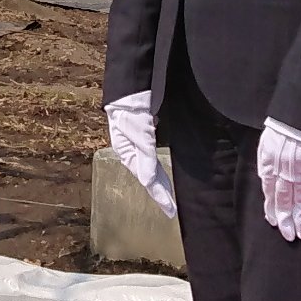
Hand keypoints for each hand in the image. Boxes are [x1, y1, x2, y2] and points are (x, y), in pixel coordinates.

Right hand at [105, 93, 175, 218]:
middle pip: (149, 178)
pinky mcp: (145, 137)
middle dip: (160, 193)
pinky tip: (162, 173)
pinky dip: (159, 169)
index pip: (147, 181)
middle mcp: (133, 153)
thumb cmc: (130, 112)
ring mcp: (139, 146)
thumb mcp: (139, 134)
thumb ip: (145, 157)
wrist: (129, 90)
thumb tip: (149, 182)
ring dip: (160, 183)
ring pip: (152, 170)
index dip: (159, 196)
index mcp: (128, 155)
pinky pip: (153, 159)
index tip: (171, 210)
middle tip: (172, 210)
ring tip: (168, 196)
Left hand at [257, 120, 300, 242]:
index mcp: (270, 162)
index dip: (272, 208)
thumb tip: (268, 182)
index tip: (274, 222)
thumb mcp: (267, 143)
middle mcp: (284, 169)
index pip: (270, 191)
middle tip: (289, 236)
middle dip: (286, 220)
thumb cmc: (285, 126)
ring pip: (300, 198)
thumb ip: (267, 163)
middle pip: (284, 199)